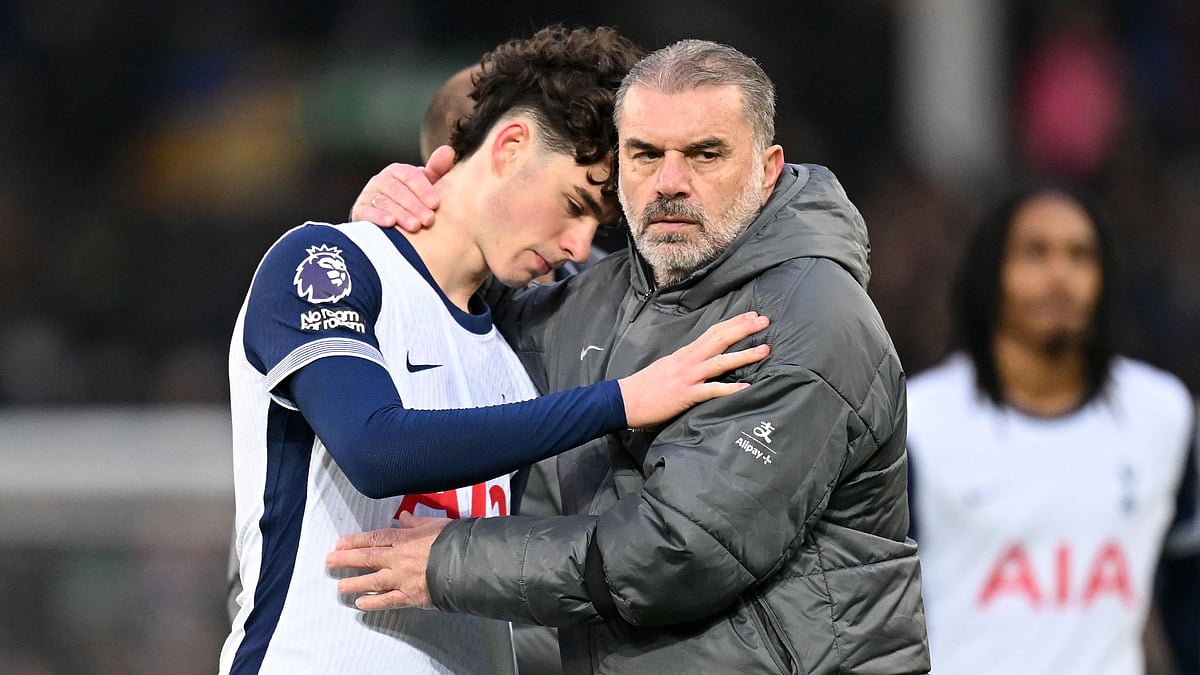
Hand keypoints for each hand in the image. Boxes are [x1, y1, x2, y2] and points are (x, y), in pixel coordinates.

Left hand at [325, 512, 451, 610]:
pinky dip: (373, 603)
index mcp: (405, 538)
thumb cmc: (455, 540)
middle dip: (346, 559)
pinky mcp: (411, 596)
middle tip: (329, 561)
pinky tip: (360, 604)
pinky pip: (388, 600)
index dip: (355, 541)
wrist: (469, 562)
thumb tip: (403, 517)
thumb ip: (417, 522)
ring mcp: (403, 578)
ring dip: (354, 583)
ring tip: (339, 587)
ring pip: (373, 581)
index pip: (375, 538)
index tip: (340, 543)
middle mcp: (399, 558)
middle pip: (368, 557)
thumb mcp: (437, 524)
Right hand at [349, 145, 454, 231]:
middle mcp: (381, 180)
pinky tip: (390, 224)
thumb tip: (449, 151)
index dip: (424, 189)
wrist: (392, 222)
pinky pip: (366, 212)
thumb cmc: (415, 202)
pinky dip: (377, 217)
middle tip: (429, 220)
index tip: (436, 204)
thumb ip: (438, 170)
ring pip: (384, 202)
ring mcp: (369, 194)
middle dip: (415, 205)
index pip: (411, 176)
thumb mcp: (427, 186)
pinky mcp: (359, 210)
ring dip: (400, 214)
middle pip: (398, 190)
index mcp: (398, 171)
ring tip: (415, 226)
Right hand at [619, 311, 769, 428]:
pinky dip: (730, 388)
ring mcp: (688, 377)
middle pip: (720, 339)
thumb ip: (686, 361)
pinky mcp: (686, 395)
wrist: (625, 400)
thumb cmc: (645, 385)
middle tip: (764, 321)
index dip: (734, 322)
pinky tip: (746, 387)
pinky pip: (712, 390)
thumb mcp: (667, 366)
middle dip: (743, 329)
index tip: (752, 315)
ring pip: (721, 362)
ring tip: (765, 349)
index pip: (713, 332)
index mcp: (685, 353)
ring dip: (744, 355)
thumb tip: (703, 359)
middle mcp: (688, 361)